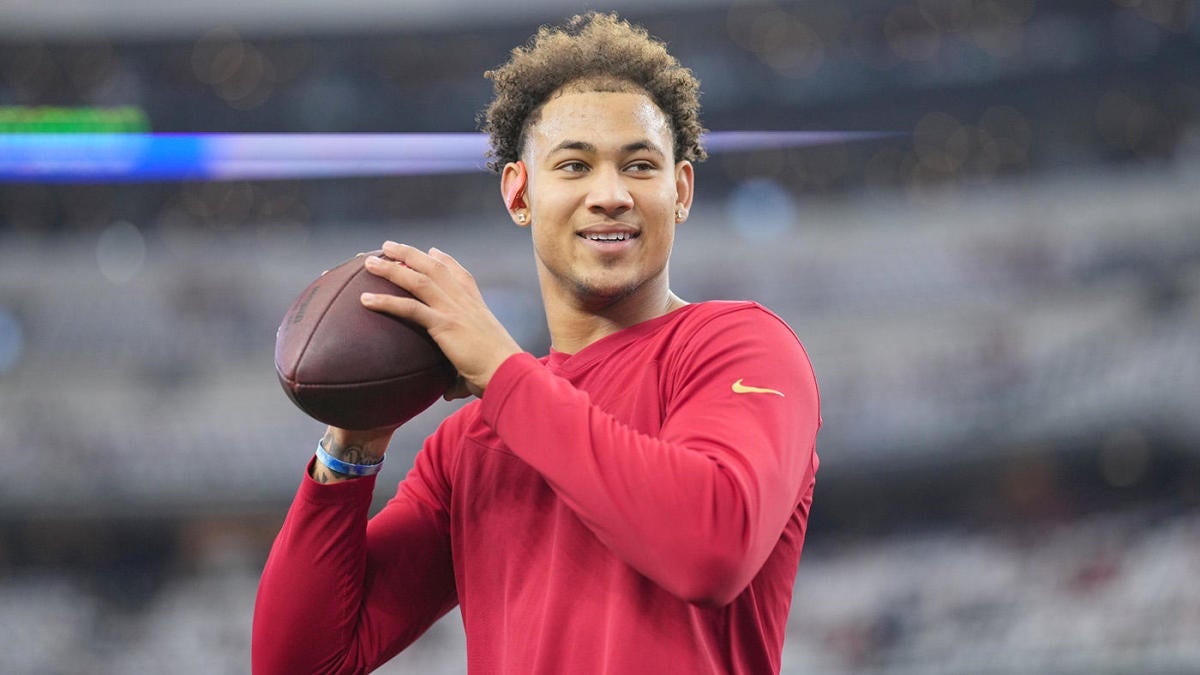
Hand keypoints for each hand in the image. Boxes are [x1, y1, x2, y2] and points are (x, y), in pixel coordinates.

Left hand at [360, 241, 522, 397]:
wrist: (508, 372)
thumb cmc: (497, 373)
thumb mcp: (479, 363)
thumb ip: (459, 374)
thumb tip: (447, 393)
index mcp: (477, 306)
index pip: (460, 275)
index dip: (445, 261)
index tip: (432, 252)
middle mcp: (465, 302)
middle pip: (435, 267)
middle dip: (410, 253)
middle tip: (389, 246)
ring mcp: (454, 310)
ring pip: (419, 279)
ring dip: (392, 268)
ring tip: (370, 262)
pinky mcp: (444, 324)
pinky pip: (410, 308)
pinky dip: (386, 302)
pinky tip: (365, 300)